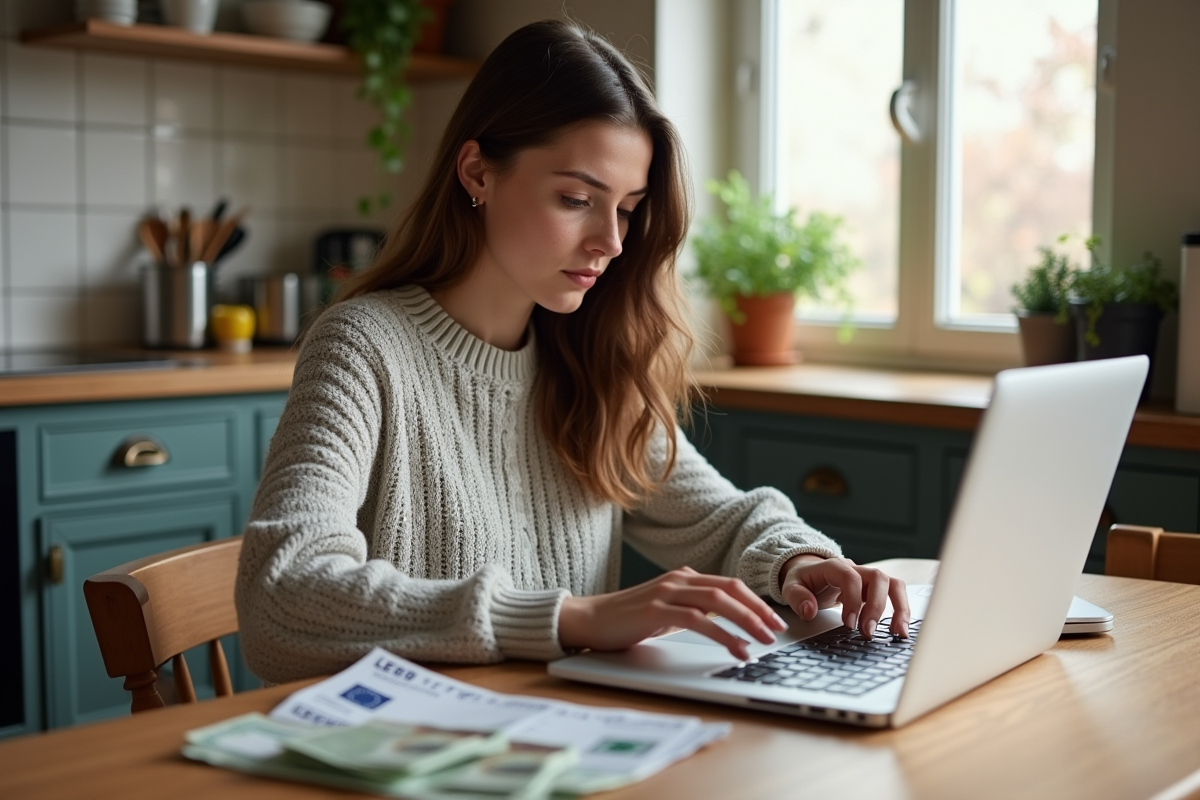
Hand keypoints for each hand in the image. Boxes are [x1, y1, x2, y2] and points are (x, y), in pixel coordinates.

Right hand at [557, 567, 788, 660]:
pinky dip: (722, 635)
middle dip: (758, 610)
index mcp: (684, 577)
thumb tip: (727, 625)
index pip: (729, 584)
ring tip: (763, 641)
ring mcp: (666, 592)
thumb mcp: (666, 610)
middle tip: (777, 630)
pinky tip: (735, 649)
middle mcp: (678, 580)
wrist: (589, 620)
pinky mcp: (655, 610)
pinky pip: (698, 620)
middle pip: (729, 589)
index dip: (756, 601)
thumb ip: (692, 609)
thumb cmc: (628, 619)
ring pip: (717, 601)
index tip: (774, 619)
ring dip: (746, 621)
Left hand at [779, 555, 909, 638]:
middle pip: (877, 578)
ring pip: (893, 584)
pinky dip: (901, 610)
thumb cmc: (803, 579)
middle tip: (867, 632)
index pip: (849, 577)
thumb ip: (797, 597)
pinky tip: (899, 629)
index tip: (848, 623)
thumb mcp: (790, 586)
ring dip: (898, 608)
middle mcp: (855, 569)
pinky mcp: (875, 589)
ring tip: (897, 632)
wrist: (809, 571)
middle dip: (876, 607)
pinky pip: (895, 594)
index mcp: (833, 566)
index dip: (852, 599)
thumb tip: (809, 610)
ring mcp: (867, 578)